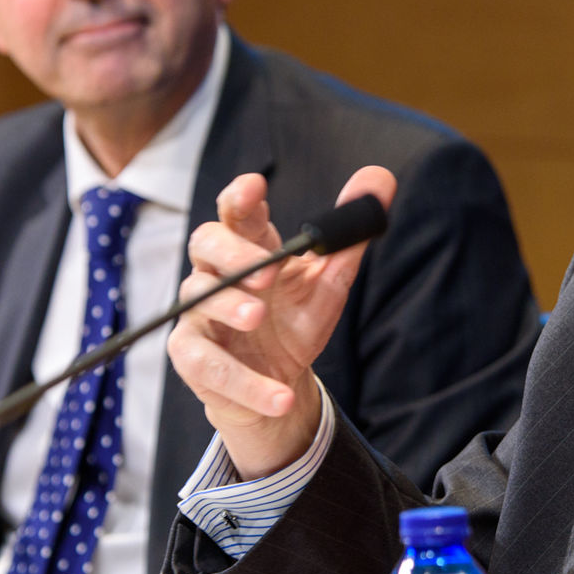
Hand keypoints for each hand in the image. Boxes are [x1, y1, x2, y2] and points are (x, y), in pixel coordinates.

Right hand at [168, 166, 396, 479]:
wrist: (280, 386)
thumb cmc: (295, 323)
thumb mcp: (329, 280)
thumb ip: (349, 235)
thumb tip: (380, 177)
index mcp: (251, 248)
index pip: (238, 212)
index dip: (241, 196)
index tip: (254, 186)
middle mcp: (217, 273)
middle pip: (205, 243)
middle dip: (232, 252)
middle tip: (265, 270)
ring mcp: (200, 314)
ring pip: (198, 298)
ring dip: (227, 306)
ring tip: (257, 317)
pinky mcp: (193, 358)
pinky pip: (207, 365)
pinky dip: (244, 383)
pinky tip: (279, 395)